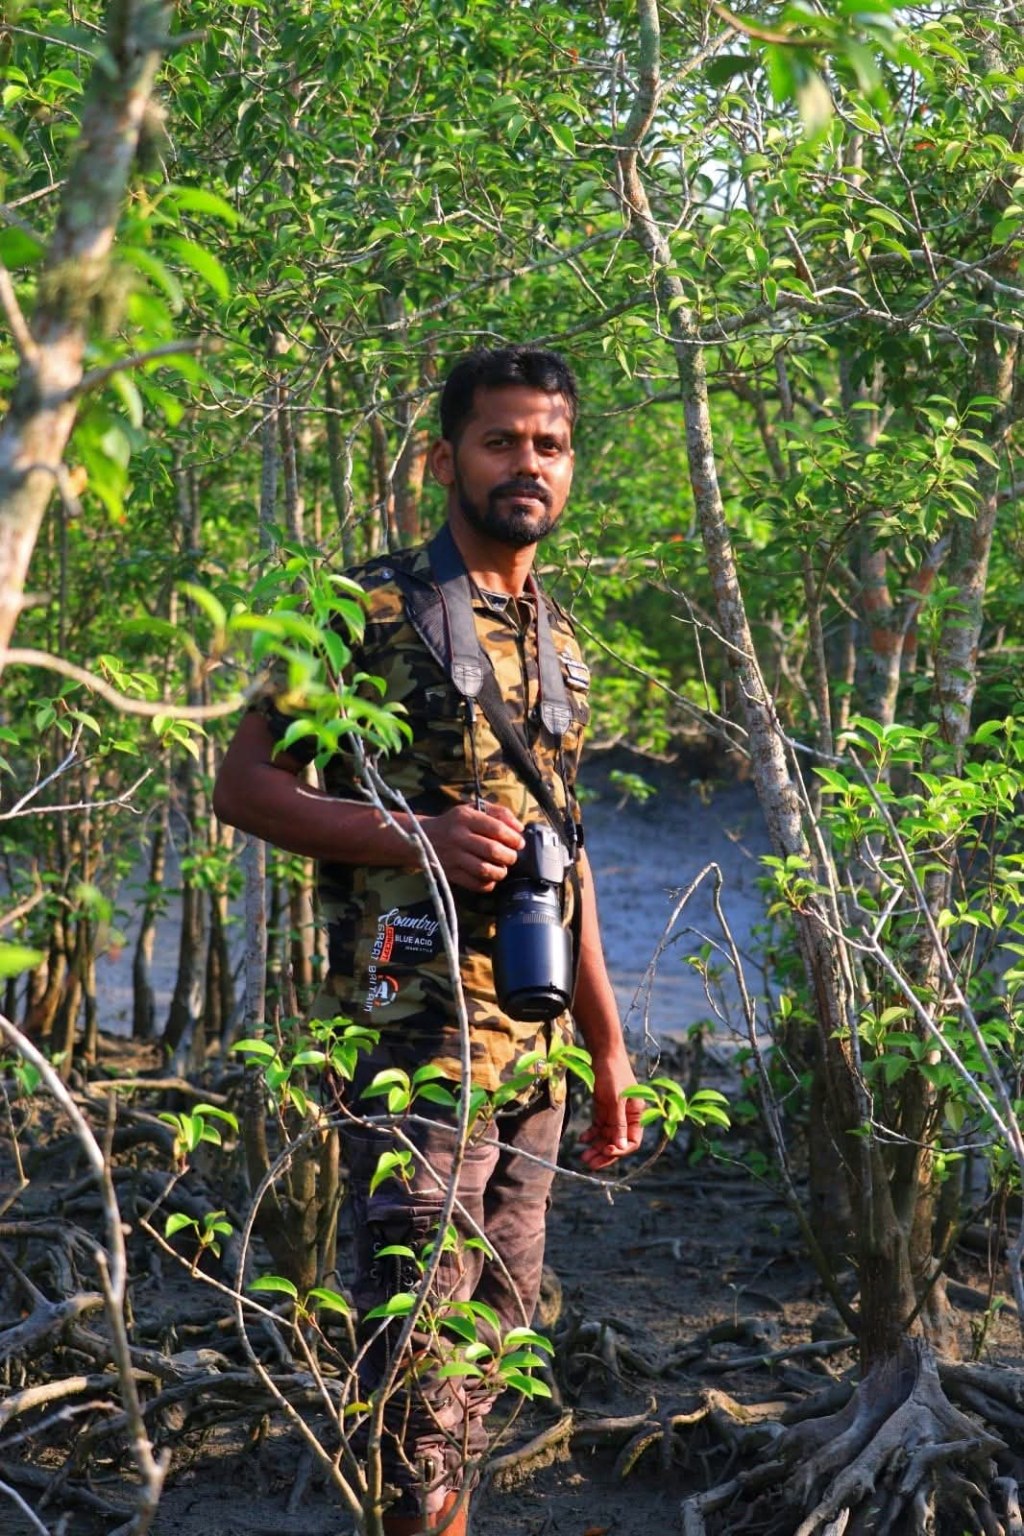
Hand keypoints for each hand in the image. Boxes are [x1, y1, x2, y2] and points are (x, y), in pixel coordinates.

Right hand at [423, 802, 524, 891]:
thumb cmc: (454, 822)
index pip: (496, 828)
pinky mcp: (450, 873)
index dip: (513, 838)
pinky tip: (490, 878)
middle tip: (512, 857)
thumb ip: (498, 812)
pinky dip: (487, 884)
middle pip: (492, 850)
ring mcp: (453, 857)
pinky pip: (474, 883)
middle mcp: (458, 836)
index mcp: (465, 818)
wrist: (423, 837)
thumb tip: (519, 828)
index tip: (519, 843)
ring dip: (500, 872)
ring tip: (502, 869)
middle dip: (509, 856)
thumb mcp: (473, 809)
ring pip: (484, 869)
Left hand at [579, 1052, 642, 1171]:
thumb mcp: (615, 1099)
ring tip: (583, 1156)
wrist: (603, 1053)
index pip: (633, 1141)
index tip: (607, 1151)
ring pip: (606, 1136)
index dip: (621, 1149)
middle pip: (618, 1142)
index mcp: (637, 1114)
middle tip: (589, 1163)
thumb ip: (618, 1123)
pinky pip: (598, 1127)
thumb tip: (621, 1146)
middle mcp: (627, 1117)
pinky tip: (582, 1139)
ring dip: (596, 1147)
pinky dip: (591, 1134)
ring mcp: (615, 1113)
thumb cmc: (613, 1073)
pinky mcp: (603, 1109)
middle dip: (605, 1153)